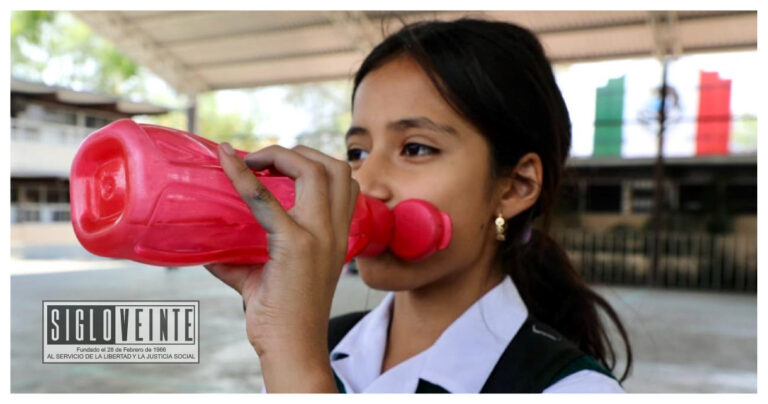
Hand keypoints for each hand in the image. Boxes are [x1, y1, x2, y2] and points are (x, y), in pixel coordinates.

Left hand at [204, 142, 358, 391]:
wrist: (292, 348)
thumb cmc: (281, 317)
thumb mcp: (264, 276)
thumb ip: (238, 257)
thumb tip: (204, 244)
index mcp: (337, 235)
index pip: (343, 181)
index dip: (311, 161)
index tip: (272, 159)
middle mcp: (333, 231)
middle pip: (335, 167)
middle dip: (298, 152)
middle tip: (263, 160)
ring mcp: (318, 236)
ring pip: (315, 171)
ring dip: (283, 155)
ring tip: (253, 162)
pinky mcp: (295, 245)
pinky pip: (267, 199)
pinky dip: (244, 176)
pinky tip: (227, 164)